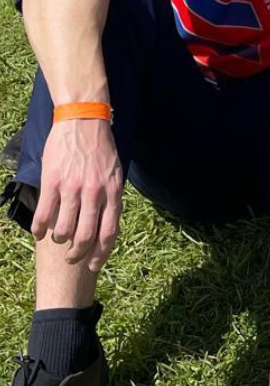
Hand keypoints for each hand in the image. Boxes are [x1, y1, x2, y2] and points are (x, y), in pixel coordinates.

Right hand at [32, 118, 122, 271]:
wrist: (84, 120)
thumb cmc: (101, 148)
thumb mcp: (115, 172)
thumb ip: (111, 197)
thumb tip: (107, 224)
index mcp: (113, 190)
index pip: (110, 231)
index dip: (102, 253)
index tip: (94, 265)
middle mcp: (95, 192)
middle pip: (86, 236)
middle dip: (78, 254)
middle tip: (72, 258)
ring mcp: (73, 187)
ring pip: (64, 229)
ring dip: (59, 240)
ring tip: (57, 238)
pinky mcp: (53, 181)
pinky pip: (44, 214)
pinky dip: (40, 229)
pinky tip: (39, 232)